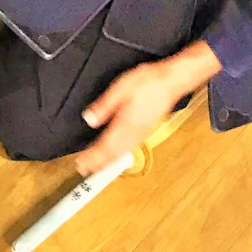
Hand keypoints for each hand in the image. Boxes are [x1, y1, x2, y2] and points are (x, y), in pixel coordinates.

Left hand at [75, 42, 220, 175]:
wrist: (171, 81)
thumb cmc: (147, 82)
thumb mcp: (119, 89)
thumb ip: (104, 106)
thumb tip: (89, 119)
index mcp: (125, 124)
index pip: (104, 147)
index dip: (91, 158)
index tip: (80, 164)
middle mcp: (133, 133)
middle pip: (112, 155)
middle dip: (97, 164)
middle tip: (83, 169)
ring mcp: (140, 133)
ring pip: (121, 154)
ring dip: (107, 162)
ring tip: (95, 167)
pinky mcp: (145, 130)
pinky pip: (128, 149)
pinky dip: (118, 156)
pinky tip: (114, 155)